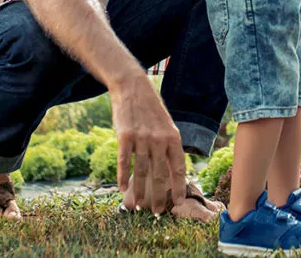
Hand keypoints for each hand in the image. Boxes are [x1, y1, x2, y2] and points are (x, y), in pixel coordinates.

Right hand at [109, 71, 186, 212]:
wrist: (133, 87)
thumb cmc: (151, 110)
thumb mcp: (166, 126)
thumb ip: (168, 147)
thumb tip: (171, 172)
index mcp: (173, 137)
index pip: (178, 168)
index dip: (179, 186)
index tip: (178, 202)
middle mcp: (159, 139)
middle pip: (159, 174)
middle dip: (158, 196)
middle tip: (156, 212)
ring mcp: (142, 138)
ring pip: (141, 172)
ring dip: (139, 192)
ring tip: (139, 206)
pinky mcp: (124, 136)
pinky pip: (124, 161)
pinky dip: (122, 176)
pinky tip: (122, 189)